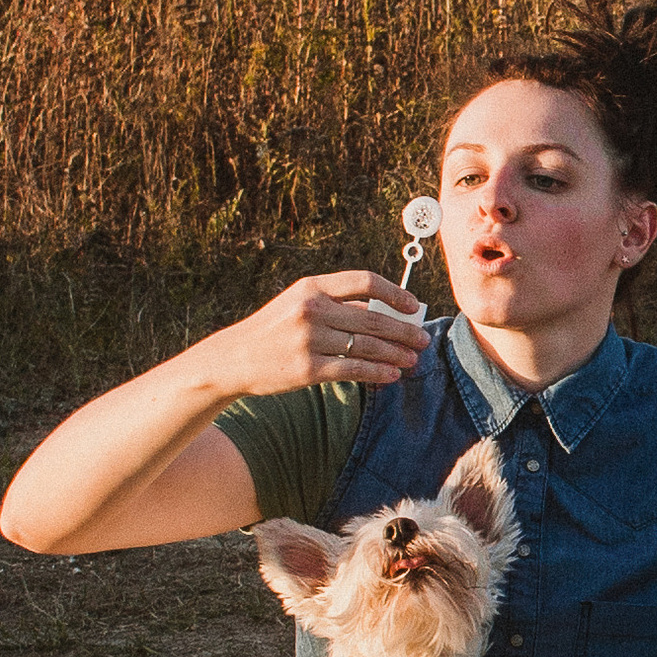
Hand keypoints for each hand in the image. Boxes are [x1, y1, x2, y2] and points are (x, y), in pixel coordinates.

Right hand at [225, 272, 428, 395]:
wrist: (234, 359)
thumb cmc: (273, 330)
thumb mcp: (298, 304)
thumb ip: (337, 304)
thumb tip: (384, 310)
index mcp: (312, 287)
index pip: (364, 281)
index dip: (394, 293)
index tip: (413, 305)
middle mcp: (312, 309)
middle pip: (372, 317)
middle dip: (403, 330)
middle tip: (422, 339)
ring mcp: (309, 339)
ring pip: (367, 346)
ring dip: (395, 354)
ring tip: (412, 359)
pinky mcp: (308, 369)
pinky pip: (353, 370)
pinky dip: (377, 373)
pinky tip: (392, 375)